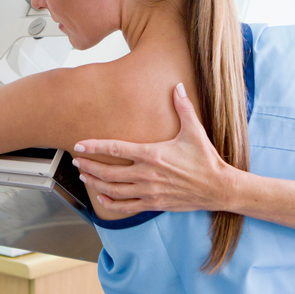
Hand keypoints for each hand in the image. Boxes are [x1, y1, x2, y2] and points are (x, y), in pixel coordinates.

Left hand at [73, 84, 237, 214]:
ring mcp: (149, 191)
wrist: (218, 187)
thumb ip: (183, 108)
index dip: (95, 146)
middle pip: (109, 172)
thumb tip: (178, 86)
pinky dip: (111, 203)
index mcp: (153, 154)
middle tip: (76, 160)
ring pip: (114, 190)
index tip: (80, 145)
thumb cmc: (205, 159)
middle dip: (89, 166)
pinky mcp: (154, 203)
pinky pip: (126, 207)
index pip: (116, 149)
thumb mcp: (194, 131)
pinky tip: (101, 197)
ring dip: (96, 183)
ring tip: (84, 176)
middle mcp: (147, 174)